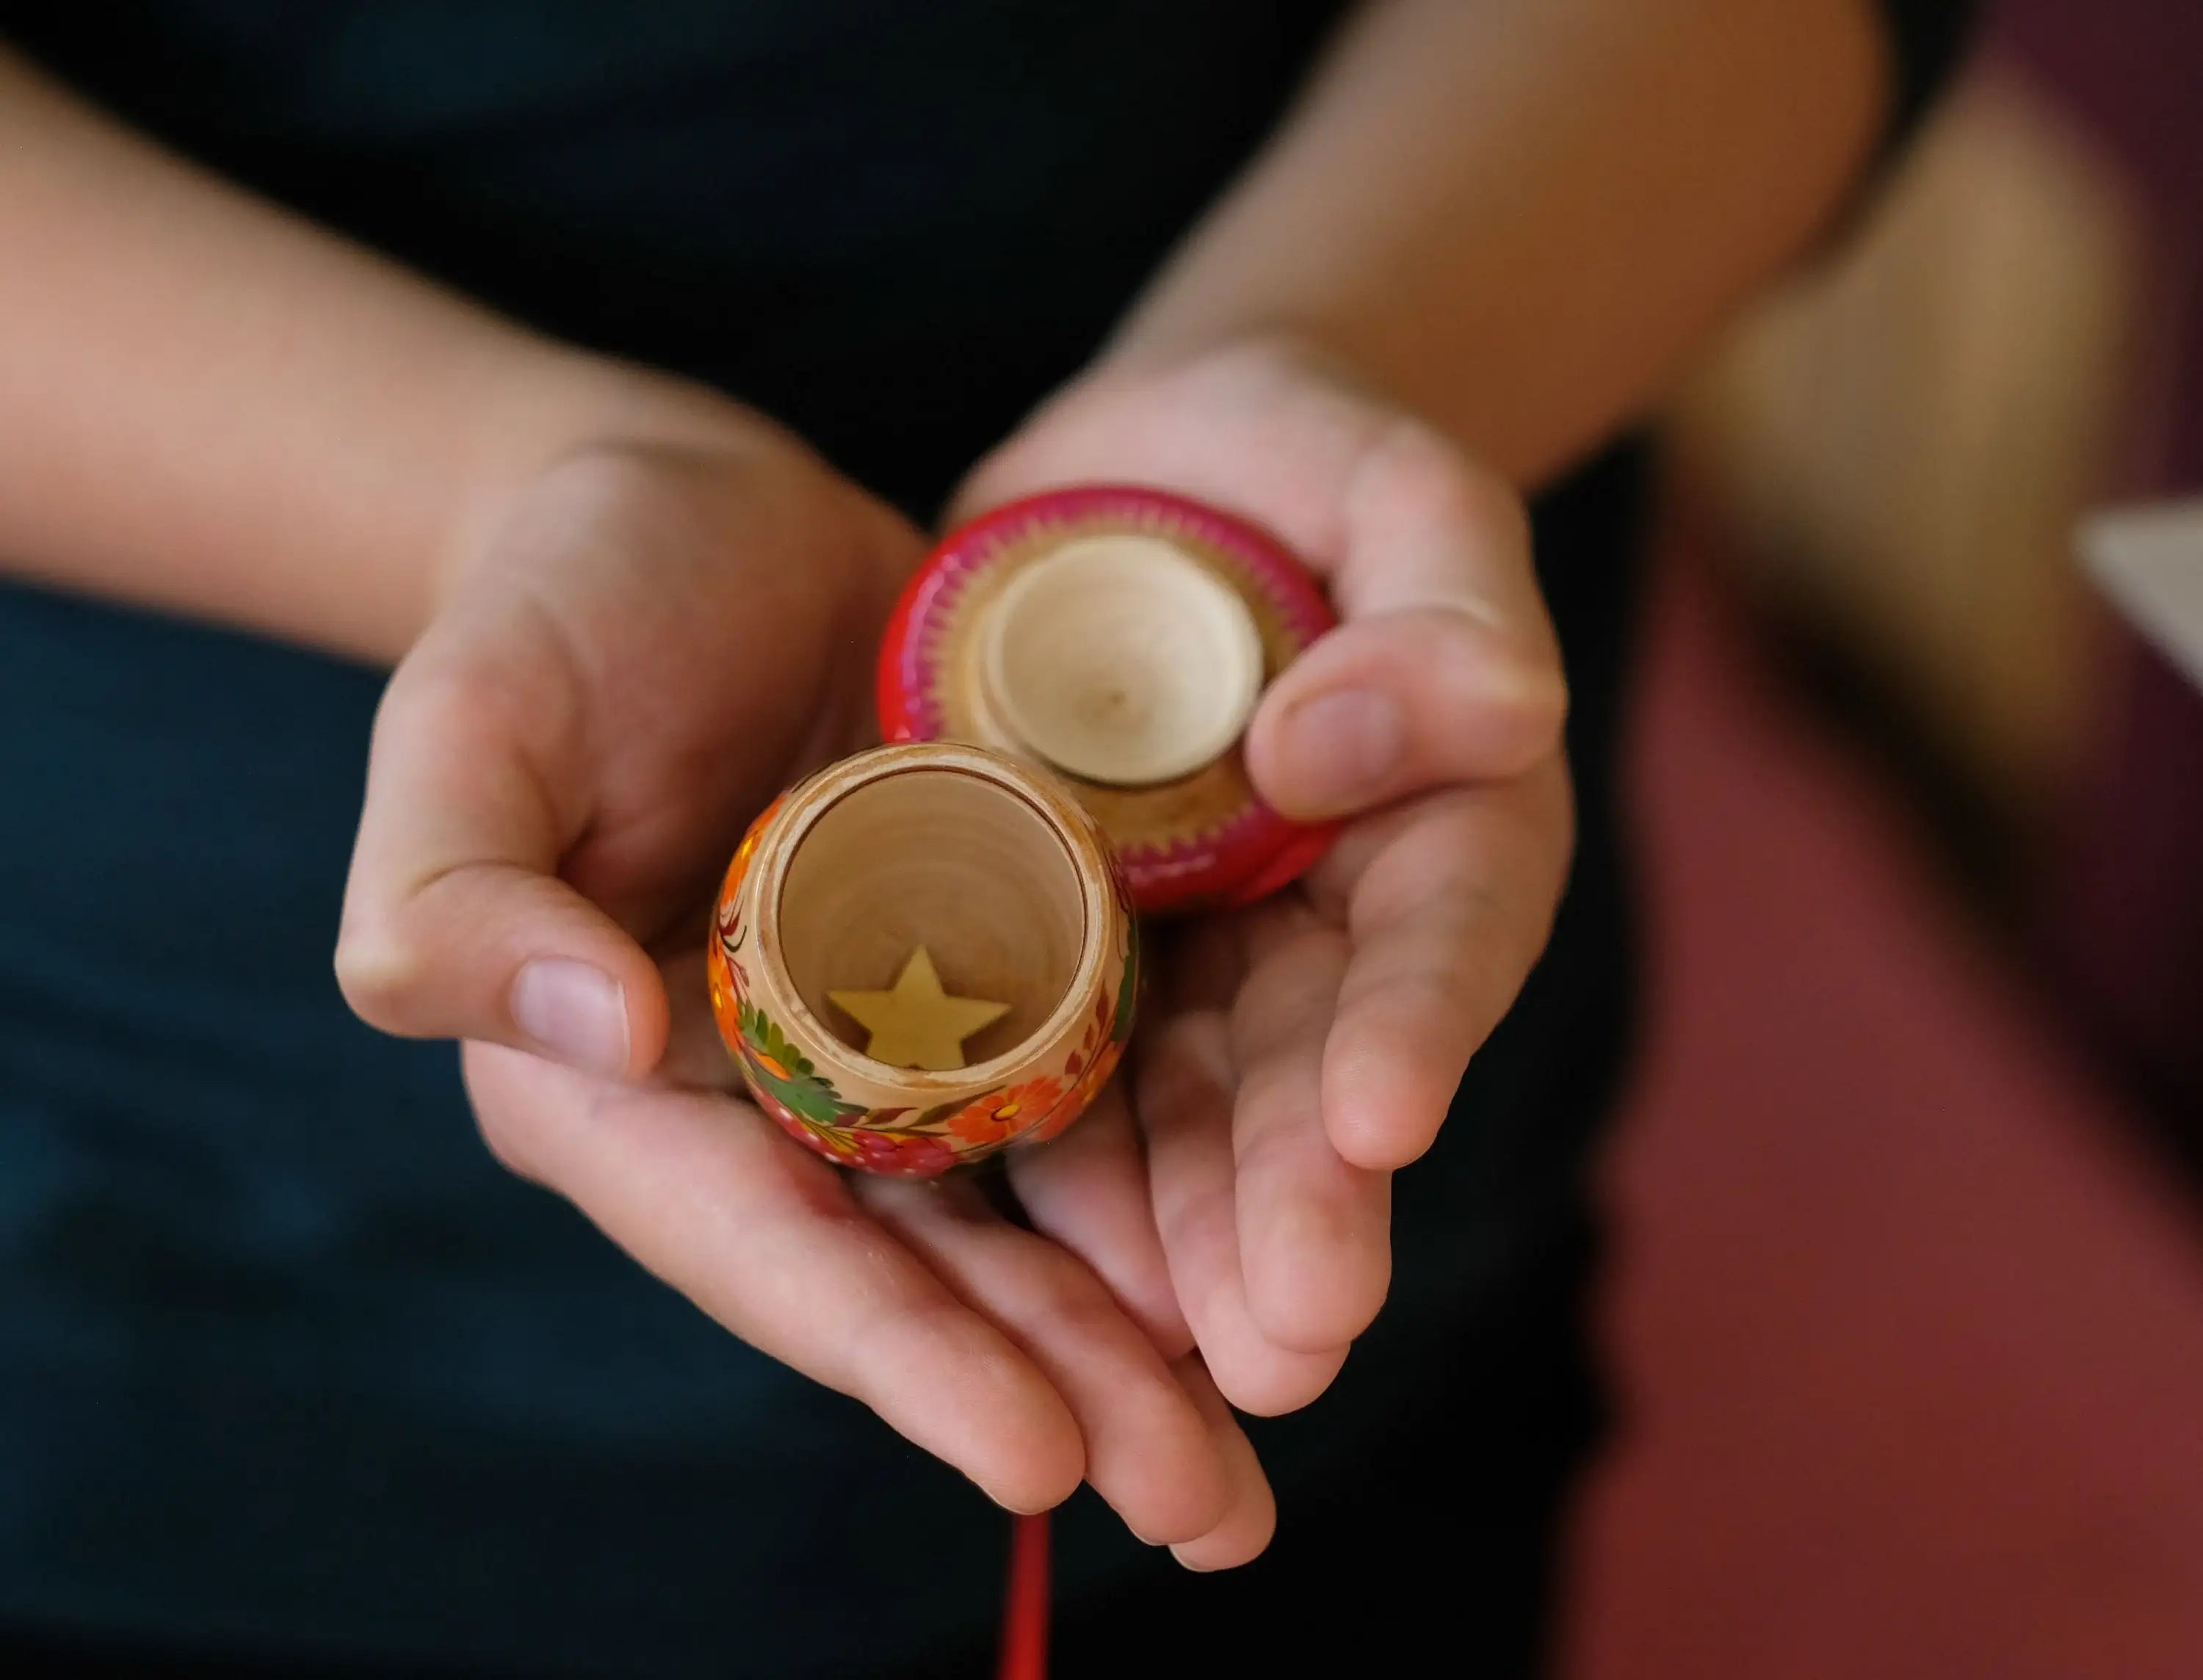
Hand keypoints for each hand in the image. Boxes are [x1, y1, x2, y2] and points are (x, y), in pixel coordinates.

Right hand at [335, 404, 1273, 1556]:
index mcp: (621, 1083)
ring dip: (1143, 1318)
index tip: (1038, 1451)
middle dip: (1060, 1387)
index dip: (898, 1352)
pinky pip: (1090, 1074)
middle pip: (921, 1266)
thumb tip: (600, 1031)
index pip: (768, 1242)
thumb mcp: (465, 723)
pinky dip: (1169, 1163)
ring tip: (1270, 1418)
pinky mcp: (989, 950)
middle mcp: (766, 1090)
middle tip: (1208, 1507)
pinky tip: (1273, 1230)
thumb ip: (460, 895)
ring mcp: (890, 1028)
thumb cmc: (555, 607)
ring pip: (1025, 1201)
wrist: (688, 509)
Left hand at [955, 338, 1572, 1422]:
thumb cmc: (1300, 466)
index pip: (1441, 926)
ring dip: (1194, 1249)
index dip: (1416, 1023)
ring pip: (1198, 1121)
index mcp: (1441, 817)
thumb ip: (1449, 593)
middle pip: (1321, 1073)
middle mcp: (1325, 924)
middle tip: (1287, 1339)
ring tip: (1183, 1382)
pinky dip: (1067, 1185)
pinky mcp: (1070, 958)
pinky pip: (1068, 1081)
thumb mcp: (1396, 480)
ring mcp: (1195, 957)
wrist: (1146, 488)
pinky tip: (1049, 1289)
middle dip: (1304, 1204)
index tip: (1378, 1121)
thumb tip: (1477, 722)